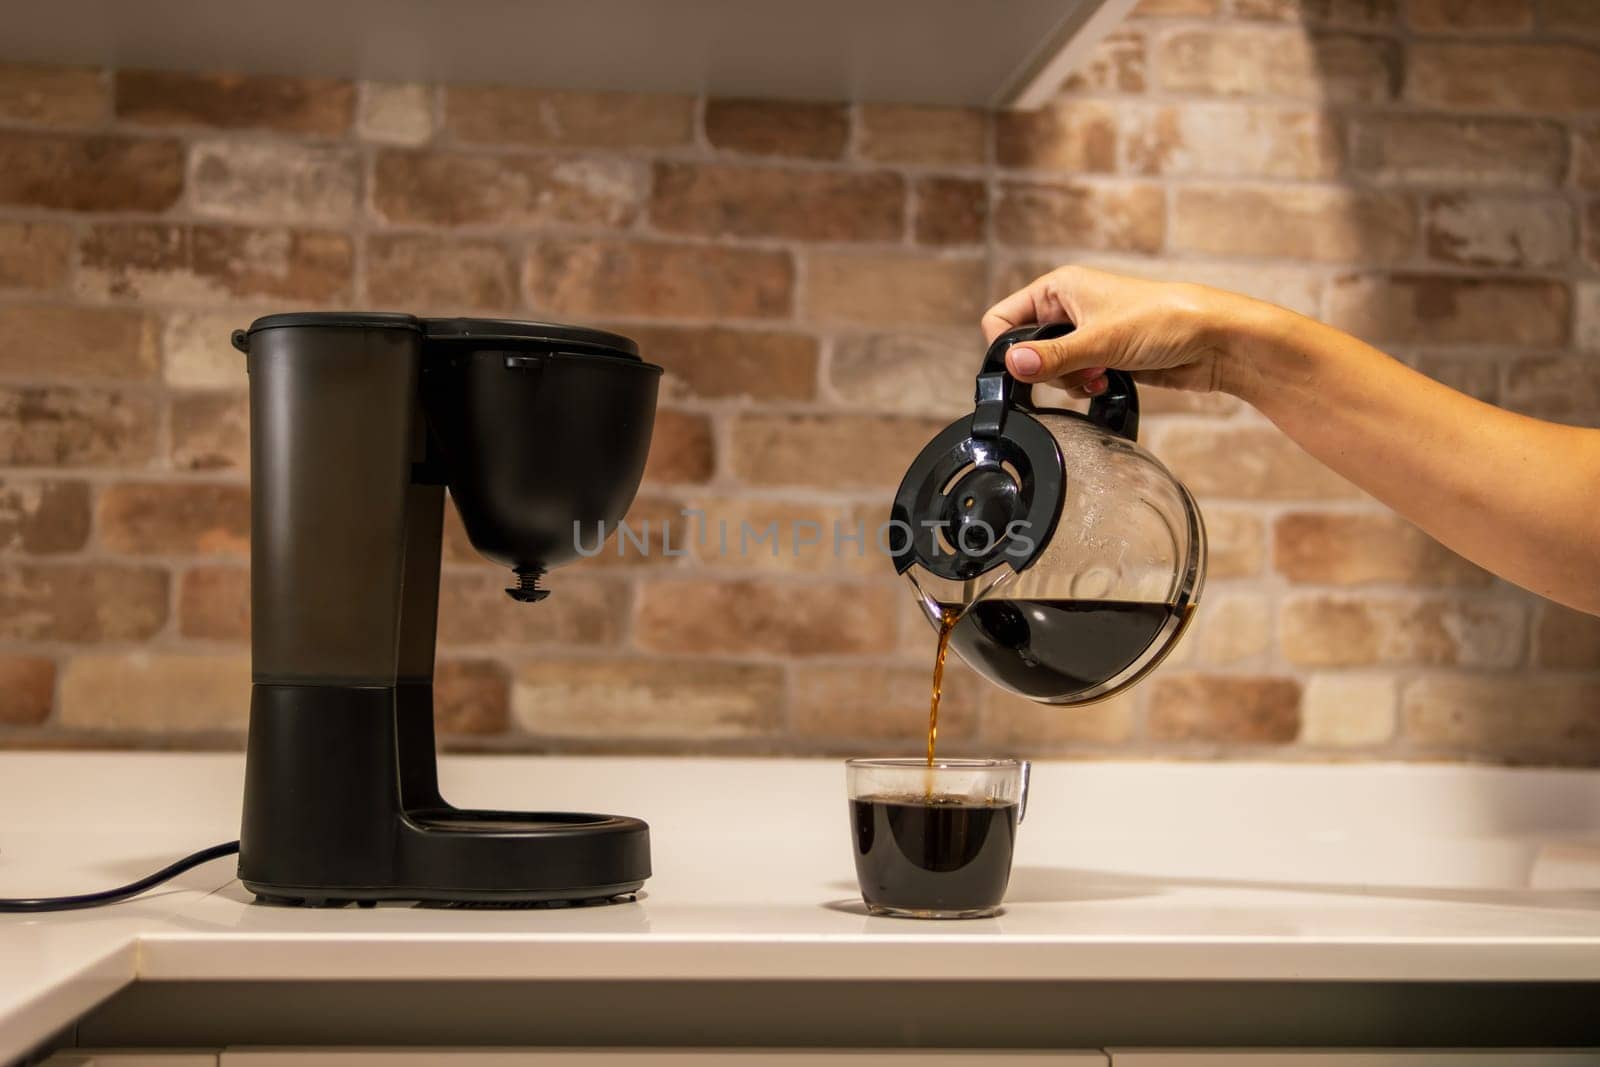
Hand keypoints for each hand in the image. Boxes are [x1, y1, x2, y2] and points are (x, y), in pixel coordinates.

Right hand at [981, 265, 1262, 398]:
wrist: (1214, 340)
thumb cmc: (1164, 320)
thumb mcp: (1100, 340)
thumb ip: (1052, 357)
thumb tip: (1011, 365)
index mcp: (1059, 288)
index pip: (1002, 318)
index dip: (1009, 346)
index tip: (1028, 367)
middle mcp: (1068, 307)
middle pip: (1027, 348)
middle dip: (1048, 369)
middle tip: (1076, 371)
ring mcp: (1086, 332)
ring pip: (1051, 367)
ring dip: (1070, 380)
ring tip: (1098, 376)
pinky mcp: (1104, 354)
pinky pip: (1075, 377)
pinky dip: (1086, 385)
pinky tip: (1108, 382)